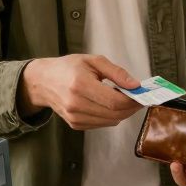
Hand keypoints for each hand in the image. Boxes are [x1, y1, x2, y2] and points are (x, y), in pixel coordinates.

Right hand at [17, 54, 141, 129]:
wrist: (43, 82)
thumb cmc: (68, 67)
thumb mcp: (93, 61)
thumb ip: (116, 72)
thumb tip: (135, 85)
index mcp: (80, 85)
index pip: (114, 101)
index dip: (132, 101)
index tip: (142, 95)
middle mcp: (76, 104)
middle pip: (115, 114)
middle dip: (130, 107)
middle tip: (137, 97)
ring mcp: (74, 117)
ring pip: (110, 122)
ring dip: (122, 112)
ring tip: (121, 98)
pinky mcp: (75, 125)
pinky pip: (101, 124)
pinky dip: (110, 116)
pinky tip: (107, 104)